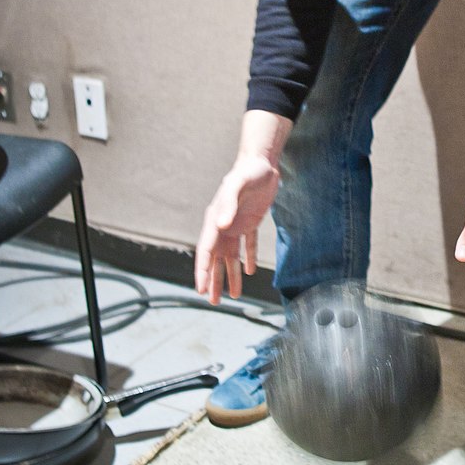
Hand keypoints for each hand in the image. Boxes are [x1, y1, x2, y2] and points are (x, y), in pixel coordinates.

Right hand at [195, 152, 279, 303]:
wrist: (263, 162)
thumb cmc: (248, 171)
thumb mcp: (238, 184)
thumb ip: (228, 204)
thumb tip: (221, 225)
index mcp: (215, 219)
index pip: (206, 250)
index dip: (202, 270)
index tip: (201, 289)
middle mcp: (222, 225)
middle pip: (215, 259)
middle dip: (213, 280)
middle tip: (212, 301)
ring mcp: (236, 225)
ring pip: (230, 257)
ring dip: (231, 275)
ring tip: (232, 296)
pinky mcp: (251, 222)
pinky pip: (248, 245)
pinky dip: (248, 259)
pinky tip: (250, 272)